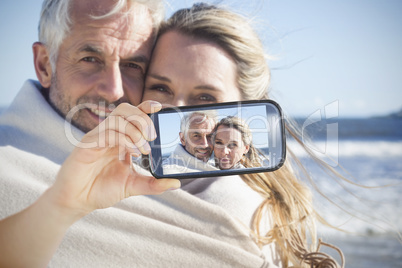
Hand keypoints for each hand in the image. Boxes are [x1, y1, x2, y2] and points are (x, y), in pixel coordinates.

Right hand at [49, 101, 180, 216]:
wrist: (78, 201)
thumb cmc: (101, 190)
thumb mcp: (133, 186)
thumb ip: (154, 184)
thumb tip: (176, 183)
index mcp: (121, 139)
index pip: (134, 114)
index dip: (146, 107)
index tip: (160, 108)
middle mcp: (110, 134)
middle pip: (126, 110)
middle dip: (143, 118)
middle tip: (153, 137)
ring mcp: (98, 138)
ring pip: (117, 118)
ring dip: (135, 130)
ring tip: (144, 149)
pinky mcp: (87, 145)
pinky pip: (107, 132)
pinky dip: (124, 139)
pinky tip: (132, 153)